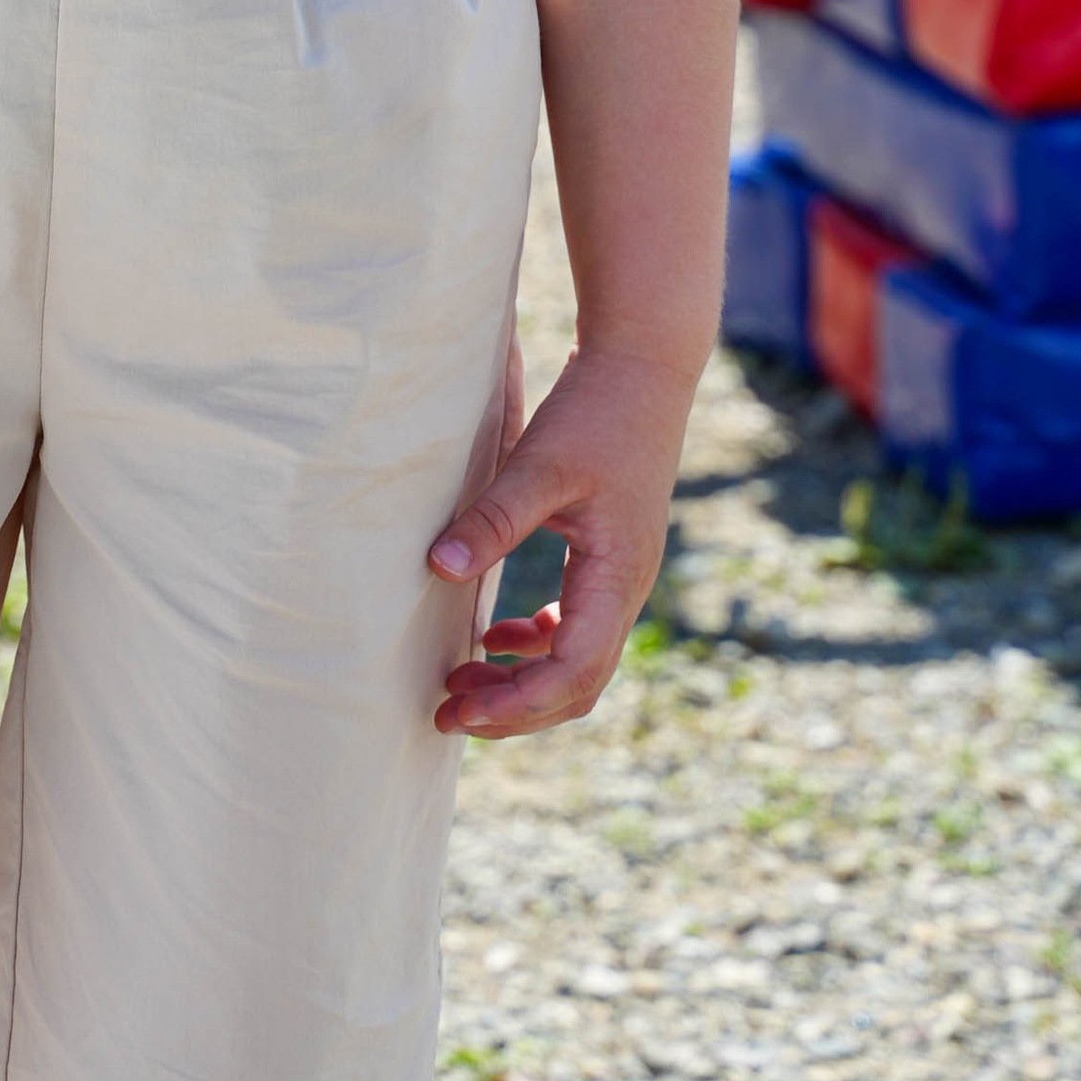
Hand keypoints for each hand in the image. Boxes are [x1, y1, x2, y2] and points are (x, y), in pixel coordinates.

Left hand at [424, 341, 697, 738]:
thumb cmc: (595, 412)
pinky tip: (492, 635)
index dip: (515, 705)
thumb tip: (437, 569)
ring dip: (521, 681)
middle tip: (445, 714)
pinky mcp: (608, 557)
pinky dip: (534, 644)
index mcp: (617, 578)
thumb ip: (492, 520)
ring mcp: (622, 575)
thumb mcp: (539, 464)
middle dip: (513, 709)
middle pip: (576, 686)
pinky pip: (575, 627)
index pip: (572, 675)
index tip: (458, 712)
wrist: (643, 366)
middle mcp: (627, 589)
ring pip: (576, 662)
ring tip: (460, 685)